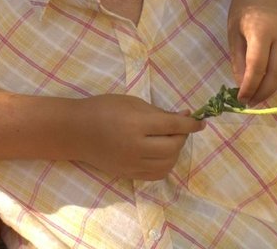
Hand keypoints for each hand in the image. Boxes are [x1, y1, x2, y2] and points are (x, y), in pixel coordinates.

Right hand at [74, 94, 202, 180]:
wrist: (76, 131)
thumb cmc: (103, 109)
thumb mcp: (131, 103)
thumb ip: (158, 112)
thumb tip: (184, 117)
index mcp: (136, 124)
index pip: (172, 126)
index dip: (190, 124)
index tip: (200, 122)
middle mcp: (136, 146)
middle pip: (172, 147)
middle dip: (182, 136)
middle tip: (179, 128)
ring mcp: (132, 164)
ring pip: (167, 163)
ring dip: (175, 152)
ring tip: (169, 140)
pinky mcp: (128, 174)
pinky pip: (156, 174)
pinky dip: (166, 164)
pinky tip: (161, 153)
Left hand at [228, 0, 276, 105]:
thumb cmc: (245, 9)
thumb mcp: (233, 32)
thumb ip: (238, 60)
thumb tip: (244, 87)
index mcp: (262, 29)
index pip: (257, 66)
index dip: (250, 86)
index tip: (242, 99)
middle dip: (264, 92)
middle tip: (253, 101)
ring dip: (275, 81)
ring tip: (262, 80)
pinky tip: (276, 67)